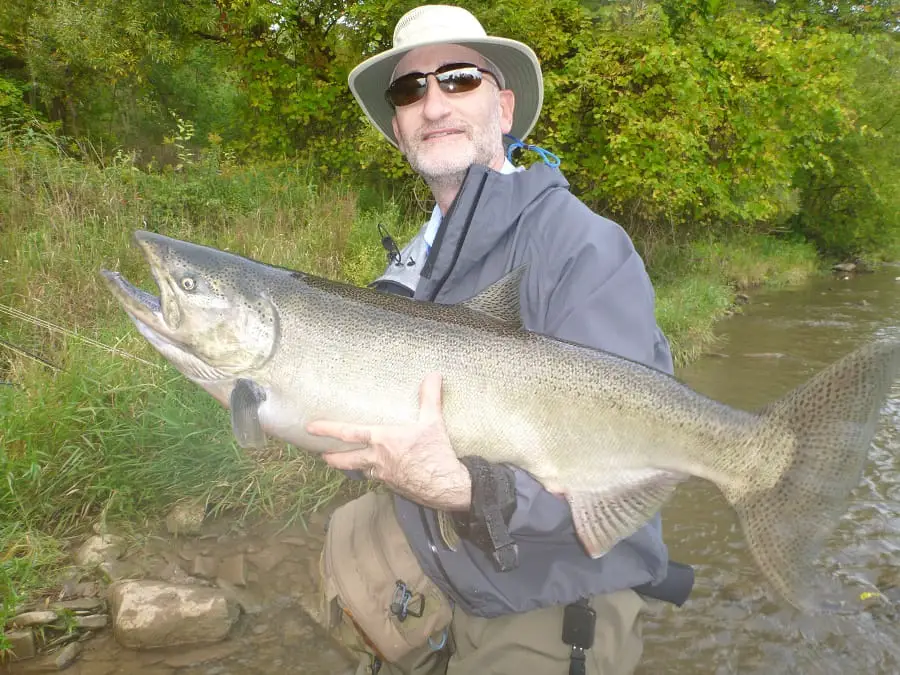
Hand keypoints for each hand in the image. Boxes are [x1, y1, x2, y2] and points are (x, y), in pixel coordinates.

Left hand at [306, 372, 471, 510]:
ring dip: (350, 466)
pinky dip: (371, 473)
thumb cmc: (437, 453)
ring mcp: (384, 476)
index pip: (349, 434)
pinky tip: (376, 470)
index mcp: (383, 440)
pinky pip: (376, 478)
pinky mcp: (393, 486)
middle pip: (346, 460)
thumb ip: (430, 397)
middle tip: (321, 454)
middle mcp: (378, 459)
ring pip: (360, 471)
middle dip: (331, 457)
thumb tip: (434, 374)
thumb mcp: (433, 421)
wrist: (446, 486)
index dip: (328, 430)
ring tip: (344, 461)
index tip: (311, 428)